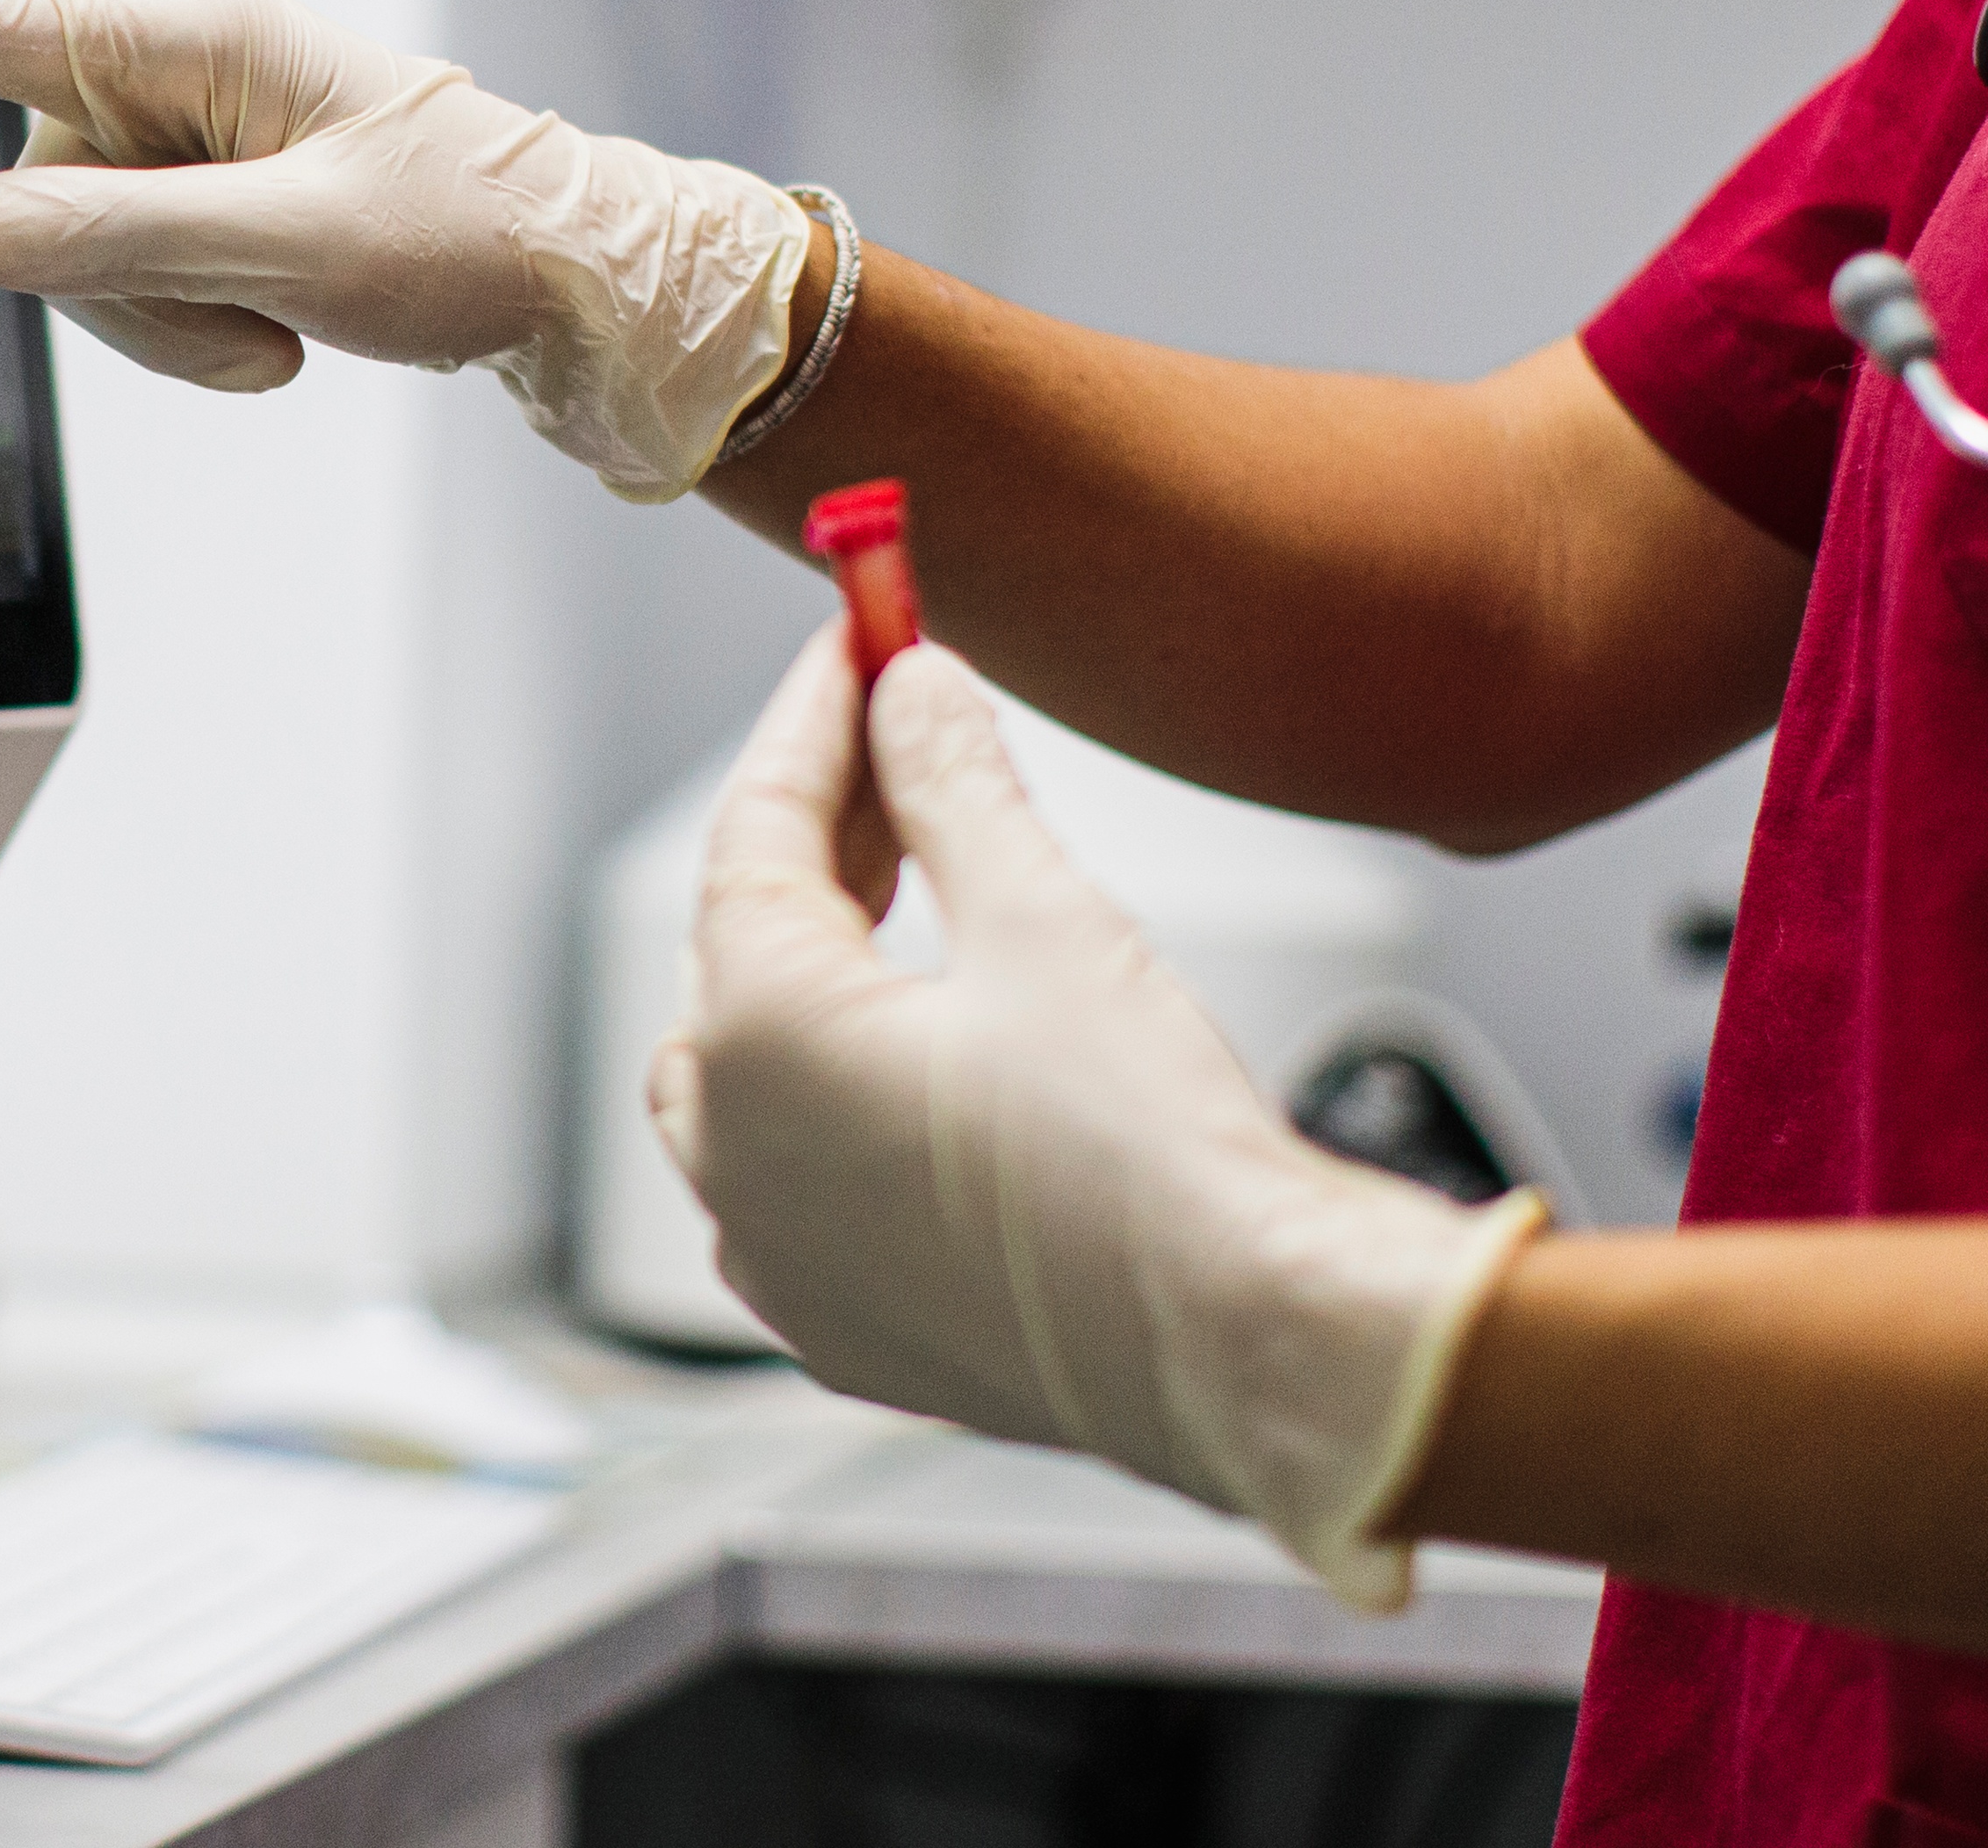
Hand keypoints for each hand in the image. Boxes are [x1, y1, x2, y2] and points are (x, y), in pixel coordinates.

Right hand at [0, 0, 809, 501]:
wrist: (580, 282)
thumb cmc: (470, 238)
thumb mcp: (293, 248)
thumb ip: (120, 241)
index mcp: (185, 32)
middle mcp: (168, 62)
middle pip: (33, 186)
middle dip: (126, 285)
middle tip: (262, 317)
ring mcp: (184, 129)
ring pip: (74, 251)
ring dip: (171, 319)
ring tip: (290, 326)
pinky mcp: (203, 190)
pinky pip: (131, 276)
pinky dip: (196, 324)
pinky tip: (287, 324)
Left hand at [649, 631, 1545, 1609]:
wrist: (1259, 1355)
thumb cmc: (1154, 1155)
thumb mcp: (1045, 919)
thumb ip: (952, 787)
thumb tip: (909, 689)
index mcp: (759, 1040)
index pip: (754, 829)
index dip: (813, 719)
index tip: (858, 639)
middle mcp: (735, 1154)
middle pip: (740, 939)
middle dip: (818, 828)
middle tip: (895, 730)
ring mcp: (776, 1254)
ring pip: (742, 1062)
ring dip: (808, 958)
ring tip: (903, 869)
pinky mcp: (841, 1322)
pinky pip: (790, 1174)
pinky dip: (830, 1084)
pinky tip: (913, 1035)